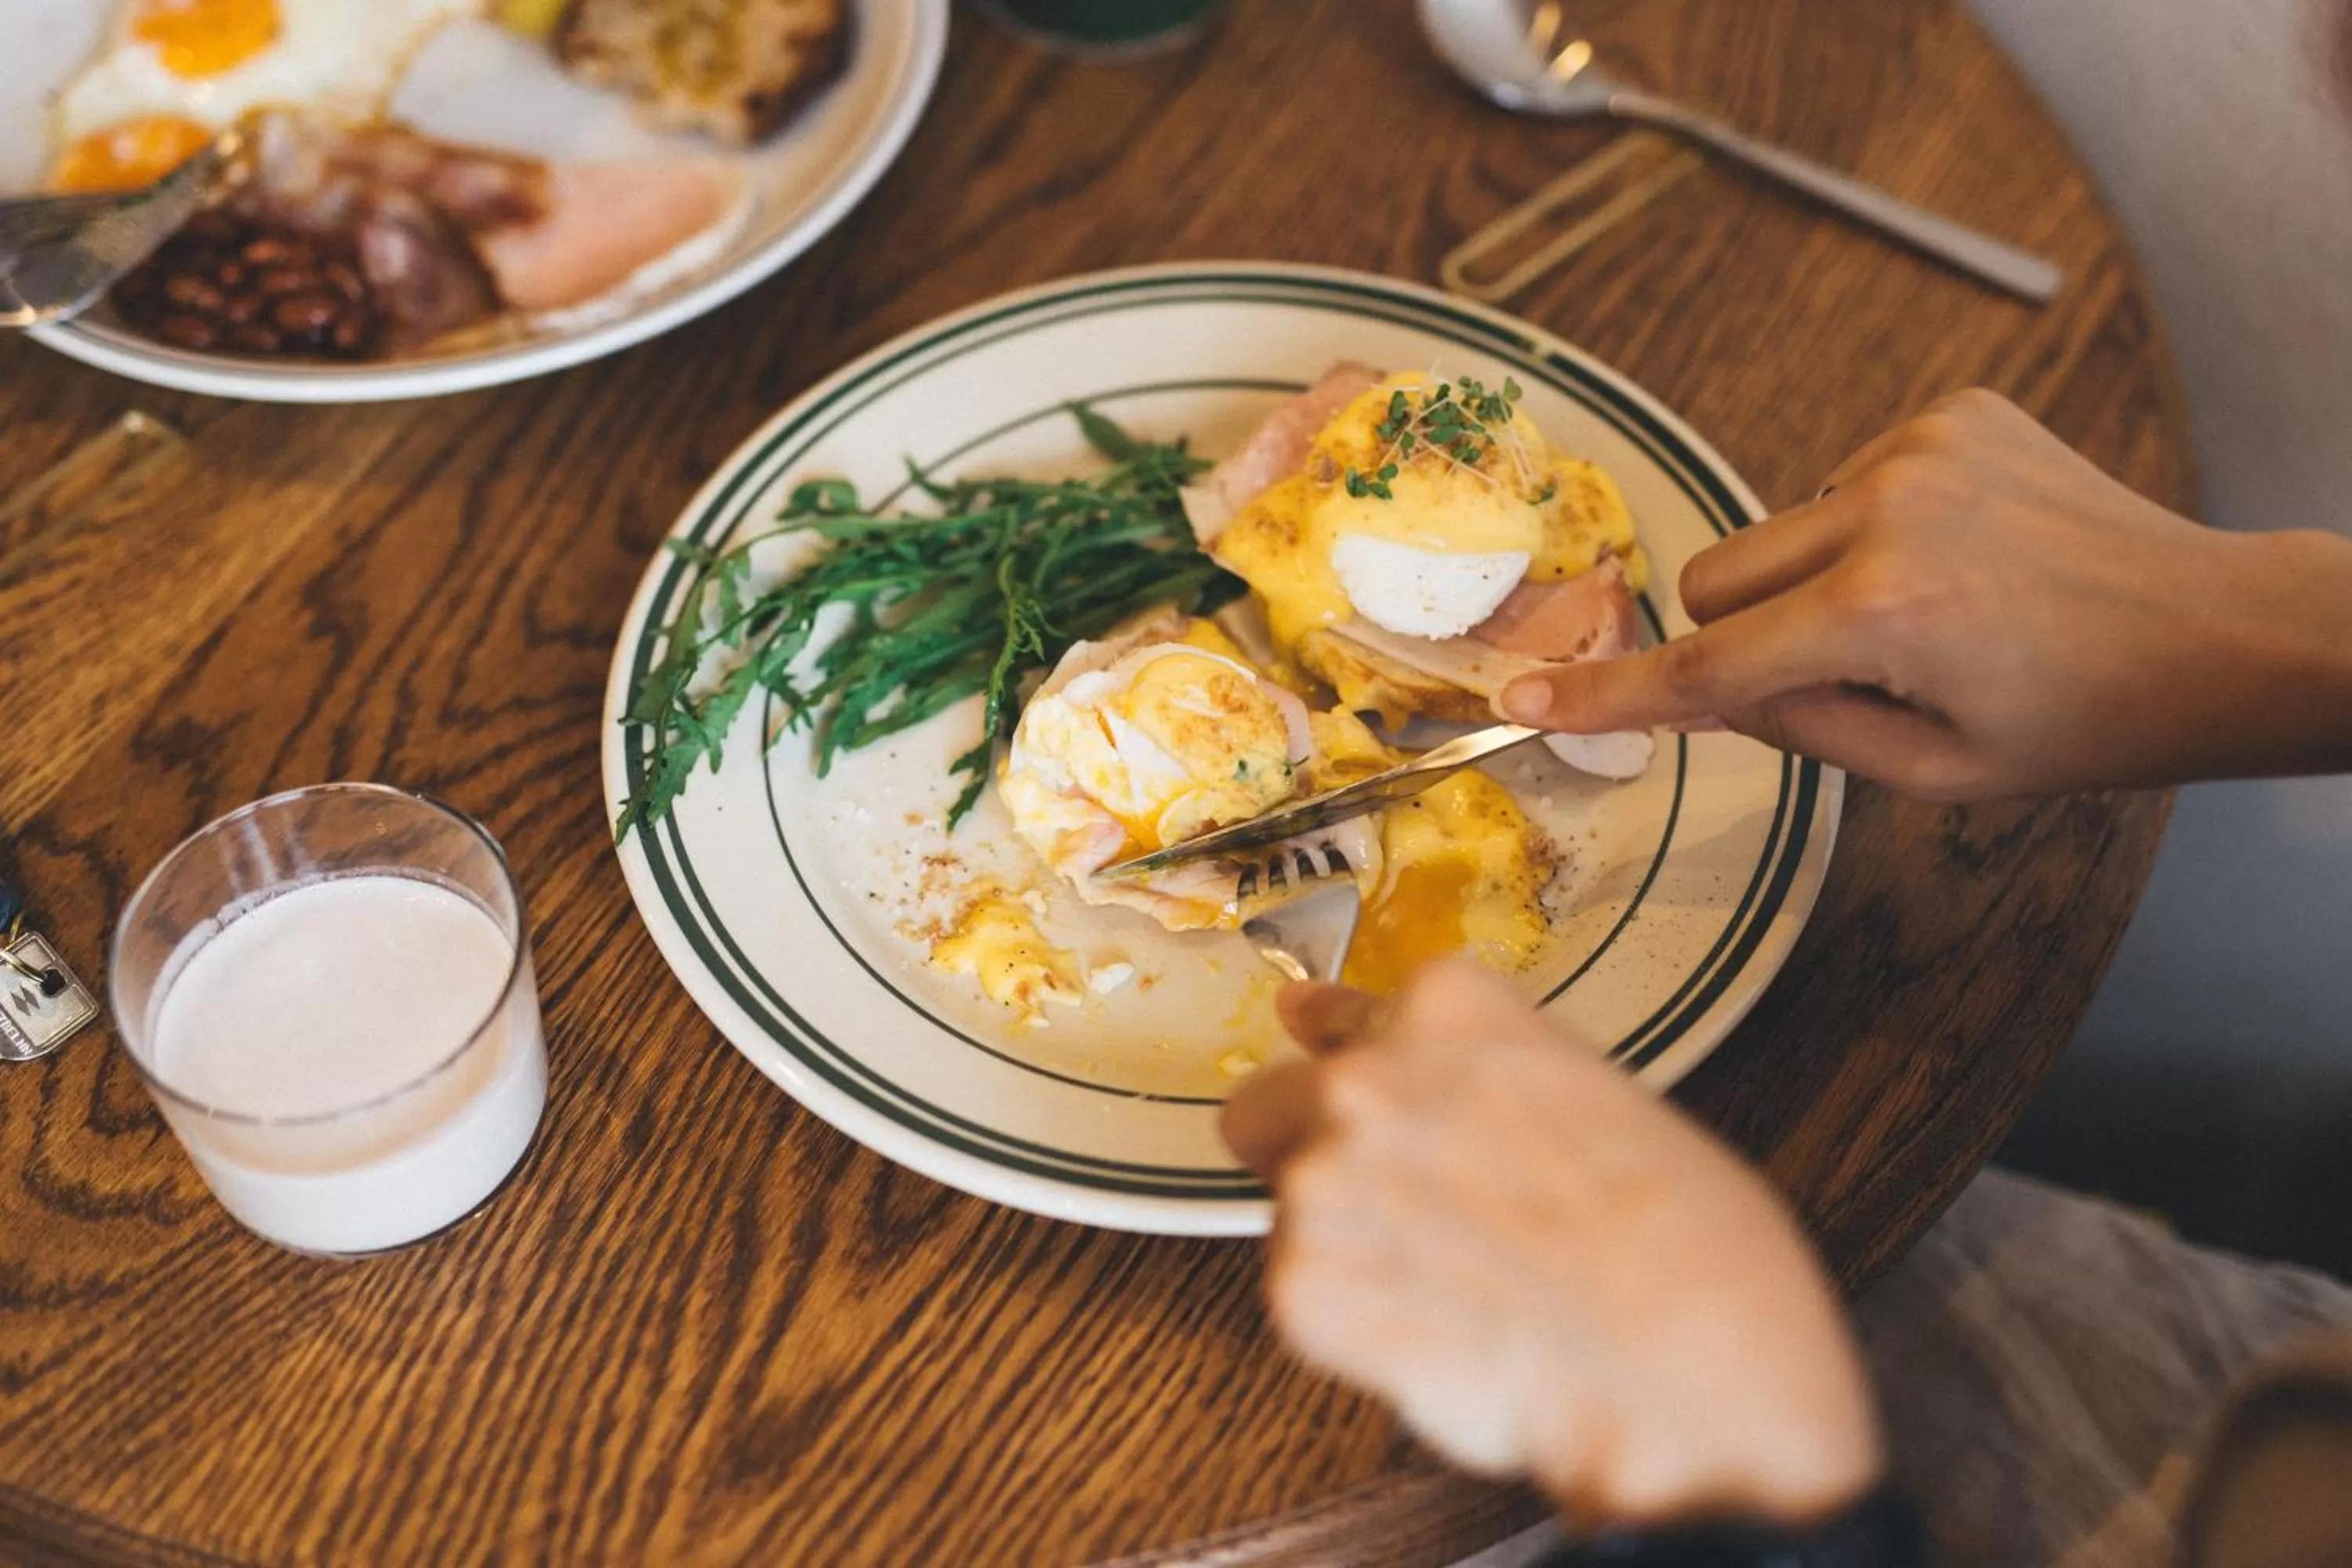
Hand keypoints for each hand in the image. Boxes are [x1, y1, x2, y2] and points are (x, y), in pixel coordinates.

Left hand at [1222, 963, 1881, 1530]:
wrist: (1688, 1372)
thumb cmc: (1685, 1243)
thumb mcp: (1600, 1100)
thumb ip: (1478, 1068)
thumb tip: (1375, 1044)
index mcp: (1451, 1009)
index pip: (1345, 1018)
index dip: (1352, 1067)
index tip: (1343, 1081)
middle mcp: (1367, 1077)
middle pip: (1273, 1105)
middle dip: (1319, 1154)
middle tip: (1411, 1217)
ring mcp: (1324, 1179)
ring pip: (1286, 1207)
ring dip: (1344, 1243)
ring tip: (1454, 1291)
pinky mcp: (1300, 1286)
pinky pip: (1301, 1296)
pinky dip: (1352, 1324)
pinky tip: (1441, 1337)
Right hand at [1497, 390, 2351, 800]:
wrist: (2213, 631)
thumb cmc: (2081, 723)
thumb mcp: (1932, 772)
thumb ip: (1801, 731)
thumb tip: (1712, 690)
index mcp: (1882, 617)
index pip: (1707, 667)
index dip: (1610, 694)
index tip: (1522, 697)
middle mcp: (1884, 513)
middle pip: (1713, 575)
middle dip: (1737, 631)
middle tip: (1831, 670)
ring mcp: (1917, 448)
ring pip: (1775, 528)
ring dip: (1811, 578)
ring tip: (1925, 610)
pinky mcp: (1948, 413)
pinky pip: (1841, 480)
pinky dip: (1868, 527)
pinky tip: (1954, 555)